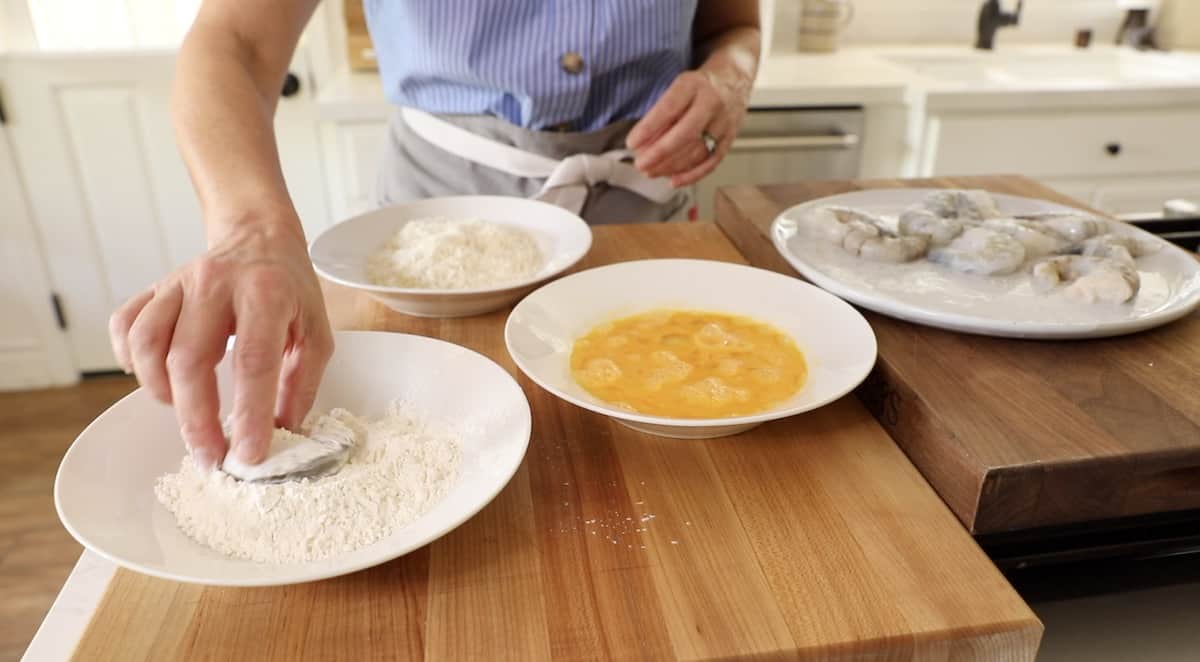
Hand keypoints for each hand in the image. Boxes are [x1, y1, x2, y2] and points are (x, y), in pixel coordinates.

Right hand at [108, 219, 332, 468]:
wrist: (259, 235)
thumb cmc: (290, 289)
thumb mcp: (316, 332)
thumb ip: (302, 383)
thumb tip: (284, 433)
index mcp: (266, 293)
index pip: (254, 362)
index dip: (249, 414)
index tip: (247, 455)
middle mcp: (216, 283)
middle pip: (190, 360)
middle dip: (196, 420)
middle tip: (210, 457)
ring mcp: (178, 283)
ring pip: (148, 344)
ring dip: (162, 391)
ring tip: (187, 412)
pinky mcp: (153, 287)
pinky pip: (126, 327)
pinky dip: (131, 361)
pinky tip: (159, 379)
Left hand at [627, 66, 750, 187]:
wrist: (733, 81)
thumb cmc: (699, 87)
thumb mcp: (677, 89)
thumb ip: (660, 114)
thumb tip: (641, 144)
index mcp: (693, 85)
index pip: (669, 109)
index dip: (648, 128)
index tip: (632, 143)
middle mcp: (711, 103)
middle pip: (685, 133)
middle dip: (659, 153)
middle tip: (641, 164)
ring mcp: (723, 123)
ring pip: (697, 151)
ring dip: (672, 167)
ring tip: (652, 171)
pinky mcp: (729, 139)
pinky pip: (711, 162)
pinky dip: (691, 175)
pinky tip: (675, 180)